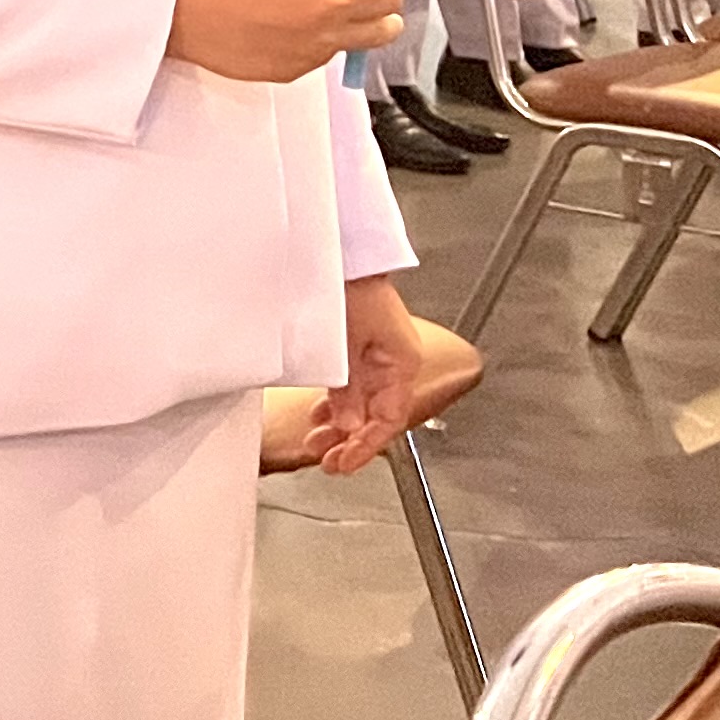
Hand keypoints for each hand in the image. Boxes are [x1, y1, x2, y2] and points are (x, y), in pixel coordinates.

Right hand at [169, 0, 401, 81]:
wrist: (180, 8)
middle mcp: (332, 1)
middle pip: (391, 0)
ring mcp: (322, 38)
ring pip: (380, 33)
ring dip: (373, 25)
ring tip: (352, 21)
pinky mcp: (305, 66)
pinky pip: (334, 55)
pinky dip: (325, 45)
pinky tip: (295, 34)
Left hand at [299, 275, 427, 475]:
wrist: (344, 255)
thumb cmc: (351, 289)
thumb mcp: (346, 345)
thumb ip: (347, 390)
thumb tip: (349, 428)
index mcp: (402, 364)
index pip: (389, 419)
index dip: (367, 446)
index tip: (343, 463)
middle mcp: (395, 364)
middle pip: (377, 416)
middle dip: (351, 442)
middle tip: (326, 461)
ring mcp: (378, 357)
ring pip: (363, 404)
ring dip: (341, 426)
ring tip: (317, 443)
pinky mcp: (360, 348)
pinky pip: (353, 387)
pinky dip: (337, 404)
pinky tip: (322, 415)